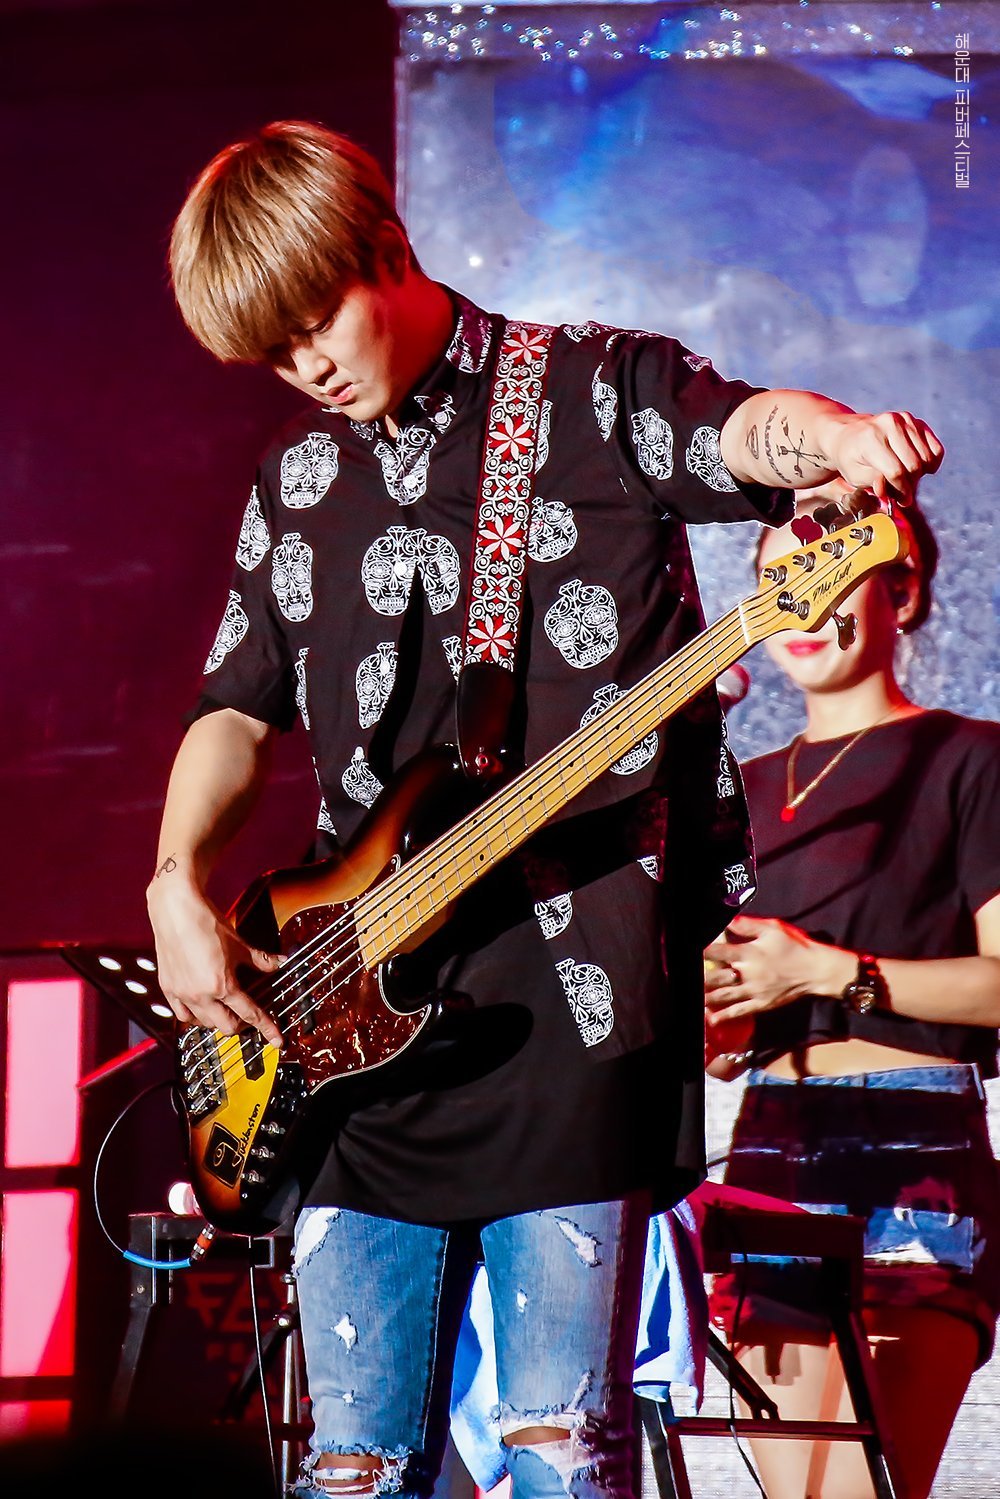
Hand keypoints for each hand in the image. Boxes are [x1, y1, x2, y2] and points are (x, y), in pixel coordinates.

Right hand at [147, 871, 283, 1045]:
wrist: (176, 909)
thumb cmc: (205, 923)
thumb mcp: (238, 944)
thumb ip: (260, 959)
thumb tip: (278, 963)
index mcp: (222, 985)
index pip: (250, 1014)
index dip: (266, 1027)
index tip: (275, 1039)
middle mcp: (201, 994)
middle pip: (227, 1026)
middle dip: (242, 1025)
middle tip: (248, 1017)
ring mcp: (182, 993)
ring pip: (204, 1023)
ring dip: (218, 1021)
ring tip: (225, 1010)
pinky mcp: (168, 988)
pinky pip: (182, 1014)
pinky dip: (194, 1016)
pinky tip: (201, 1008)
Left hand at [704, 913, 850, 1024]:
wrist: (816, 970)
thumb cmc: (795, 946)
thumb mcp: (773, 929)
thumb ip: (748, 925)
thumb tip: (728, 920)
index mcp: (749, 953)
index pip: (719, 952)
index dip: (705, 952)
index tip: (692, 953)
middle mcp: (748, 973)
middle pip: (717, 977)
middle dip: (701, 978)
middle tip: (687, 978)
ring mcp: (754, 991)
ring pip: (724, 995)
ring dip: (707, 997)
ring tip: (693, 998)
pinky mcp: (762, 1004)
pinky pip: (740, 1011)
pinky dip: (725, 1015)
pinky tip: (712, 1019)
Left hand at [823, 411, 943, 504]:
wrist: (849, 433)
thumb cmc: (851, 458)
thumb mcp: (853, 475)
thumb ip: (872, 482)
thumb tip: (886, 490)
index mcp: (871, 439)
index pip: (896, 471)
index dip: (902, 491)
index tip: (902, 501)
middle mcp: (890, 425)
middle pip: (914, 466)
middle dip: (910, 484)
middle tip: (902, 492)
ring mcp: (905, 420)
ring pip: (927, 458)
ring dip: (919, 474)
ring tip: (904, 477)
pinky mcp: (916, 422)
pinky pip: (936, 449)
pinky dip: (931, 462)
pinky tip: (918, 467)